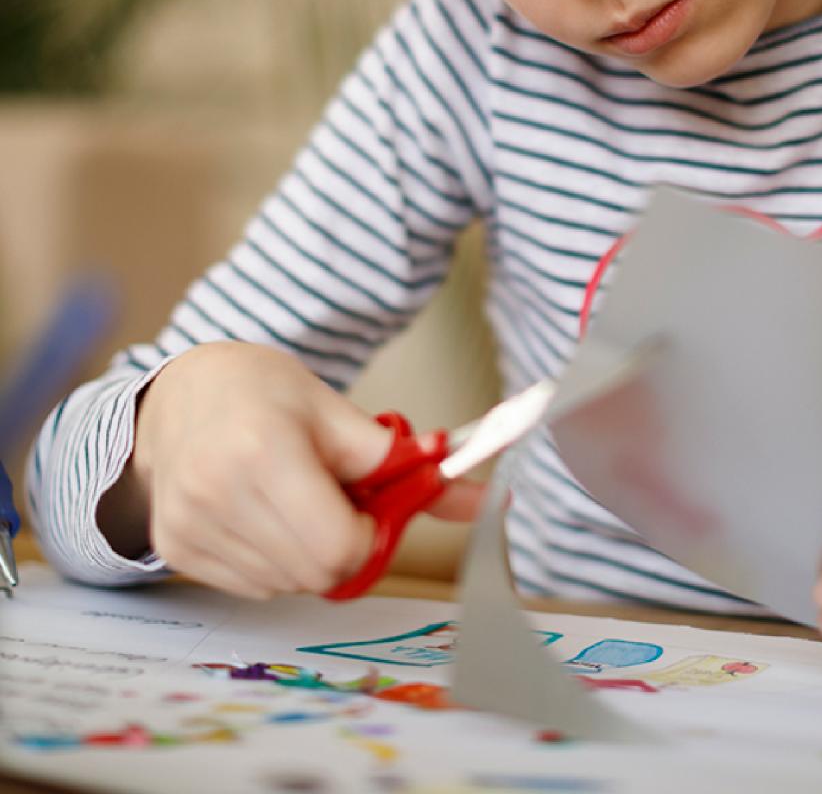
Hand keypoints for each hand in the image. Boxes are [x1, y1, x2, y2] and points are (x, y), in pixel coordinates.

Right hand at [98, 341, 483, 598]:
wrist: (177, 395)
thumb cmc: (262, 392)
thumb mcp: (338, 412)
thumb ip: (407, 463)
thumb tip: (489, 501)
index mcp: (264, 451)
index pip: (339, 546)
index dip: (370, 534)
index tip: (369, 504)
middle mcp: (218, 494)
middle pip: (316, 575)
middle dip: (345, 547)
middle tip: (338, 503)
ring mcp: (189, 527)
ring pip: (286, 586)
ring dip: (309, 555)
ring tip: (296, 501)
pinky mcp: (174, 549)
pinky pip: (253, 587)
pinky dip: (274, 562)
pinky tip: (265, 516)